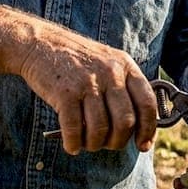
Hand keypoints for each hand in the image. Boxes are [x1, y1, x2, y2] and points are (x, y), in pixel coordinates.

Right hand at [16, 23, 156, 154]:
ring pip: (100, 129)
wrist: (39, 43)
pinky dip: (73, 143)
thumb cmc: (74, 60)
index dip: (147, 129)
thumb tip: (135, 128)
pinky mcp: (65, 92)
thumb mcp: (106, 63)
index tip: (142, 145)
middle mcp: (110, 73)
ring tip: (86, 144)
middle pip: (125, 121)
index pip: (147, 103)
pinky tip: (71, 145)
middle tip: (106, 144)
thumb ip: (122, 88)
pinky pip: (74, 129)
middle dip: (117, 141)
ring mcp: (88, 82)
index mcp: (125, 65)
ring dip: (94, 145)